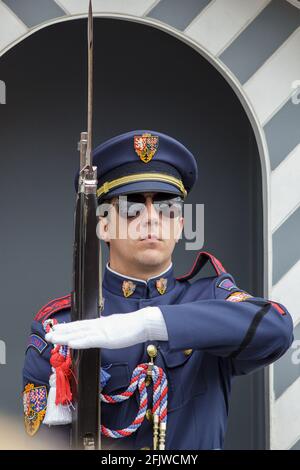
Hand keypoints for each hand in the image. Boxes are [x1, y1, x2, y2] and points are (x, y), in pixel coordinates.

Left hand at [45, 306, 166, 348]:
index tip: (58, 329)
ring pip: (79, 333)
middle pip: (77, 328)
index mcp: (101, 323)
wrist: (144, 322)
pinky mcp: (107, 338)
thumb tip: (102, 330)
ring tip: (53, 338)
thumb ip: (108, 328)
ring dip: (65, 336)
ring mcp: (102, 331)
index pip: (82, 325)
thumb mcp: (117, 326)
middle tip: (49, 334)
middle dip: (62, 332)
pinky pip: (90, 340)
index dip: (69, 327)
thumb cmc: (134, 325)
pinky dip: (79, 341)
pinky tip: (70, 343)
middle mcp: (99, 325)